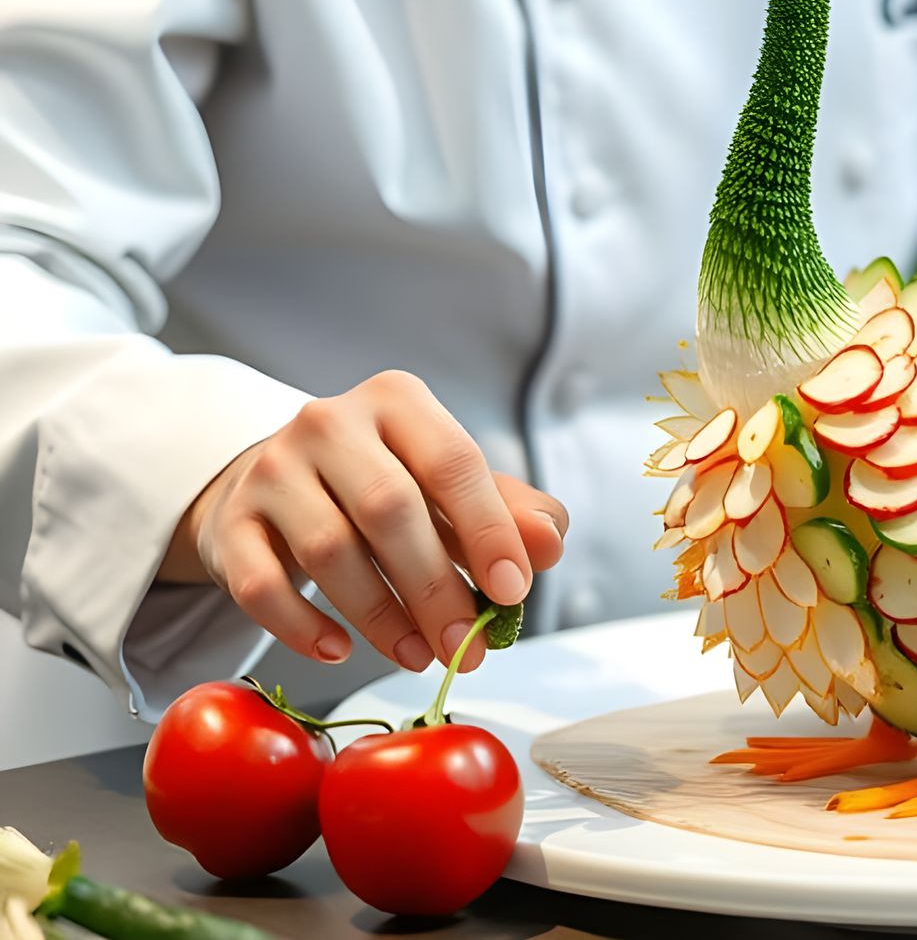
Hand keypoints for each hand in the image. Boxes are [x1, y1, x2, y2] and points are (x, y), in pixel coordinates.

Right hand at [159, 370, 567, 672]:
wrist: (272, 481)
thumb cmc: (377, 483)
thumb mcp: (444, 484)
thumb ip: (505, 510)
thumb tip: (548, 545)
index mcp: (396, 400)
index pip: (452, 461)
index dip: (487, 530)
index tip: (512, 592)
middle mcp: (329, 421)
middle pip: (390, 508)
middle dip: (435, 587)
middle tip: (466, 648)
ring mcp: (272, 470)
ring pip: (329, 549)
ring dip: (381, 616)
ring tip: (418, 656)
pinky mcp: (229, 524)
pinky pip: (261, 586)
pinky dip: (302, 627)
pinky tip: (339, 650)